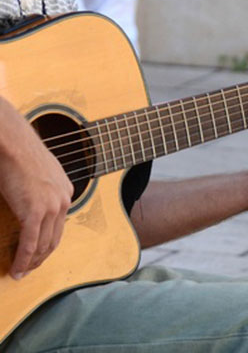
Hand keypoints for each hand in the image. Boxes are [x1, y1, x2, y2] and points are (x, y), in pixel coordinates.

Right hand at [0, 98, 72, 279]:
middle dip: (42, 257)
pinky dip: (23, 260)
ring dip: (32, 263)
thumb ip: (41, 188)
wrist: (13, 142)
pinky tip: (16, 269)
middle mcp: (63, 200)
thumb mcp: (39, 172)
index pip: (59, 224)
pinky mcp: (35, 211)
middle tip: (29, 269)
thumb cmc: (20, 152)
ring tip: (21, 273)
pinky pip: (30, 243)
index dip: (47, 241)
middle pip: (55, 238)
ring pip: (44, 245)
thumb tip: (30, 199)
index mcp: (66, 191)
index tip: (37, 252)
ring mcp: (51, 207)